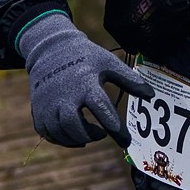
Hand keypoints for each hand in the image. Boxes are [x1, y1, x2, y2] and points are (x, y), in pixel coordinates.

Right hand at [18, 12, 148, 147]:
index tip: (126, 141)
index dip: (115, 128)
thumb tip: (151, 95)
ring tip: (89, 133)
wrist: (49, 49)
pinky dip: (62, 139)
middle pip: (74, 125)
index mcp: (85, 83)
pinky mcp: (38, 110)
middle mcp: (64, 95)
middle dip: (90, 135)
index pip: (101, 109)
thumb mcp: (108, 63)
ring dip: (78, 139)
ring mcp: (48, 103)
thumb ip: (129, 80)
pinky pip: (48, 133)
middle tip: (102, 133)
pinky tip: (74, 135)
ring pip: (60, 132)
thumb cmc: (84, 57)